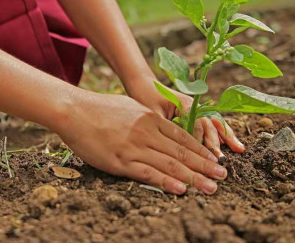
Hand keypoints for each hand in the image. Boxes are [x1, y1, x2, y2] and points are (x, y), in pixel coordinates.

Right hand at [57, 92, 227, 194]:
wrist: (74, 110)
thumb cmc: (100, 108)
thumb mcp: (129, 107)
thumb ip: (147, 118)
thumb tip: (160, 127)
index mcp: (150, 118)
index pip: (182, 137)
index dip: (201, 150)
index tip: (214, 160)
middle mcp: (147, 132)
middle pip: (181, 152)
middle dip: (204, 165)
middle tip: (223, 176)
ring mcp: (134, 147)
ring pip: (170, 164)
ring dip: (193, 177)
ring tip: (211, 187)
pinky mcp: (120, 161)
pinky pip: (148, 173)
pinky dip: (166, 182)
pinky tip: (181, 189)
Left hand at [126, 76, 244, 157]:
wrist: (143, 84)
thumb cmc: (145, 97)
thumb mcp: (152, 113)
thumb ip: (165, 127)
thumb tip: (173, 147)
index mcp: (184, 104)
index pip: (196, 124)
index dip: (200, 140)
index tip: (203, 155)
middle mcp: (193, 105)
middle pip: (208, 124)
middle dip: (215, 142)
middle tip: (220, 159)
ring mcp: (196, 108)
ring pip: (214, 123)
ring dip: (225, 136)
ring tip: (239, 149)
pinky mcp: (194, 113)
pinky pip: (210, 123)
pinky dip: (221, 133)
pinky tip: (232, 143)